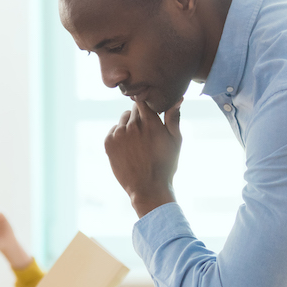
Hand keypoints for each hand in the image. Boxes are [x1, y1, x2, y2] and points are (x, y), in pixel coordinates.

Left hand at [105, 98, 181, 216]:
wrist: (148, 188)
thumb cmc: (165, 165)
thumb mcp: (176, 141)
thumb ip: (174, 118)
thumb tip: (178, 98)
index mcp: (150, 122)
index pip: (143, 101)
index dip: (146, 105)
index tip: (150, 112)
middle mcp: (132, 125)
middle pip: (133, 110)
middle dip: (139, 117)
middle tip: (146, 135)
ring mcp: (118, 134)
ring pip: (123, 120)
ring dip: (128, 126)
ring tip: (137, 143)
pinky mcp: (108, 142)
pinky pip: (113, 130)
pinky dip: (119, 136)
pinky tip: (128, 149)